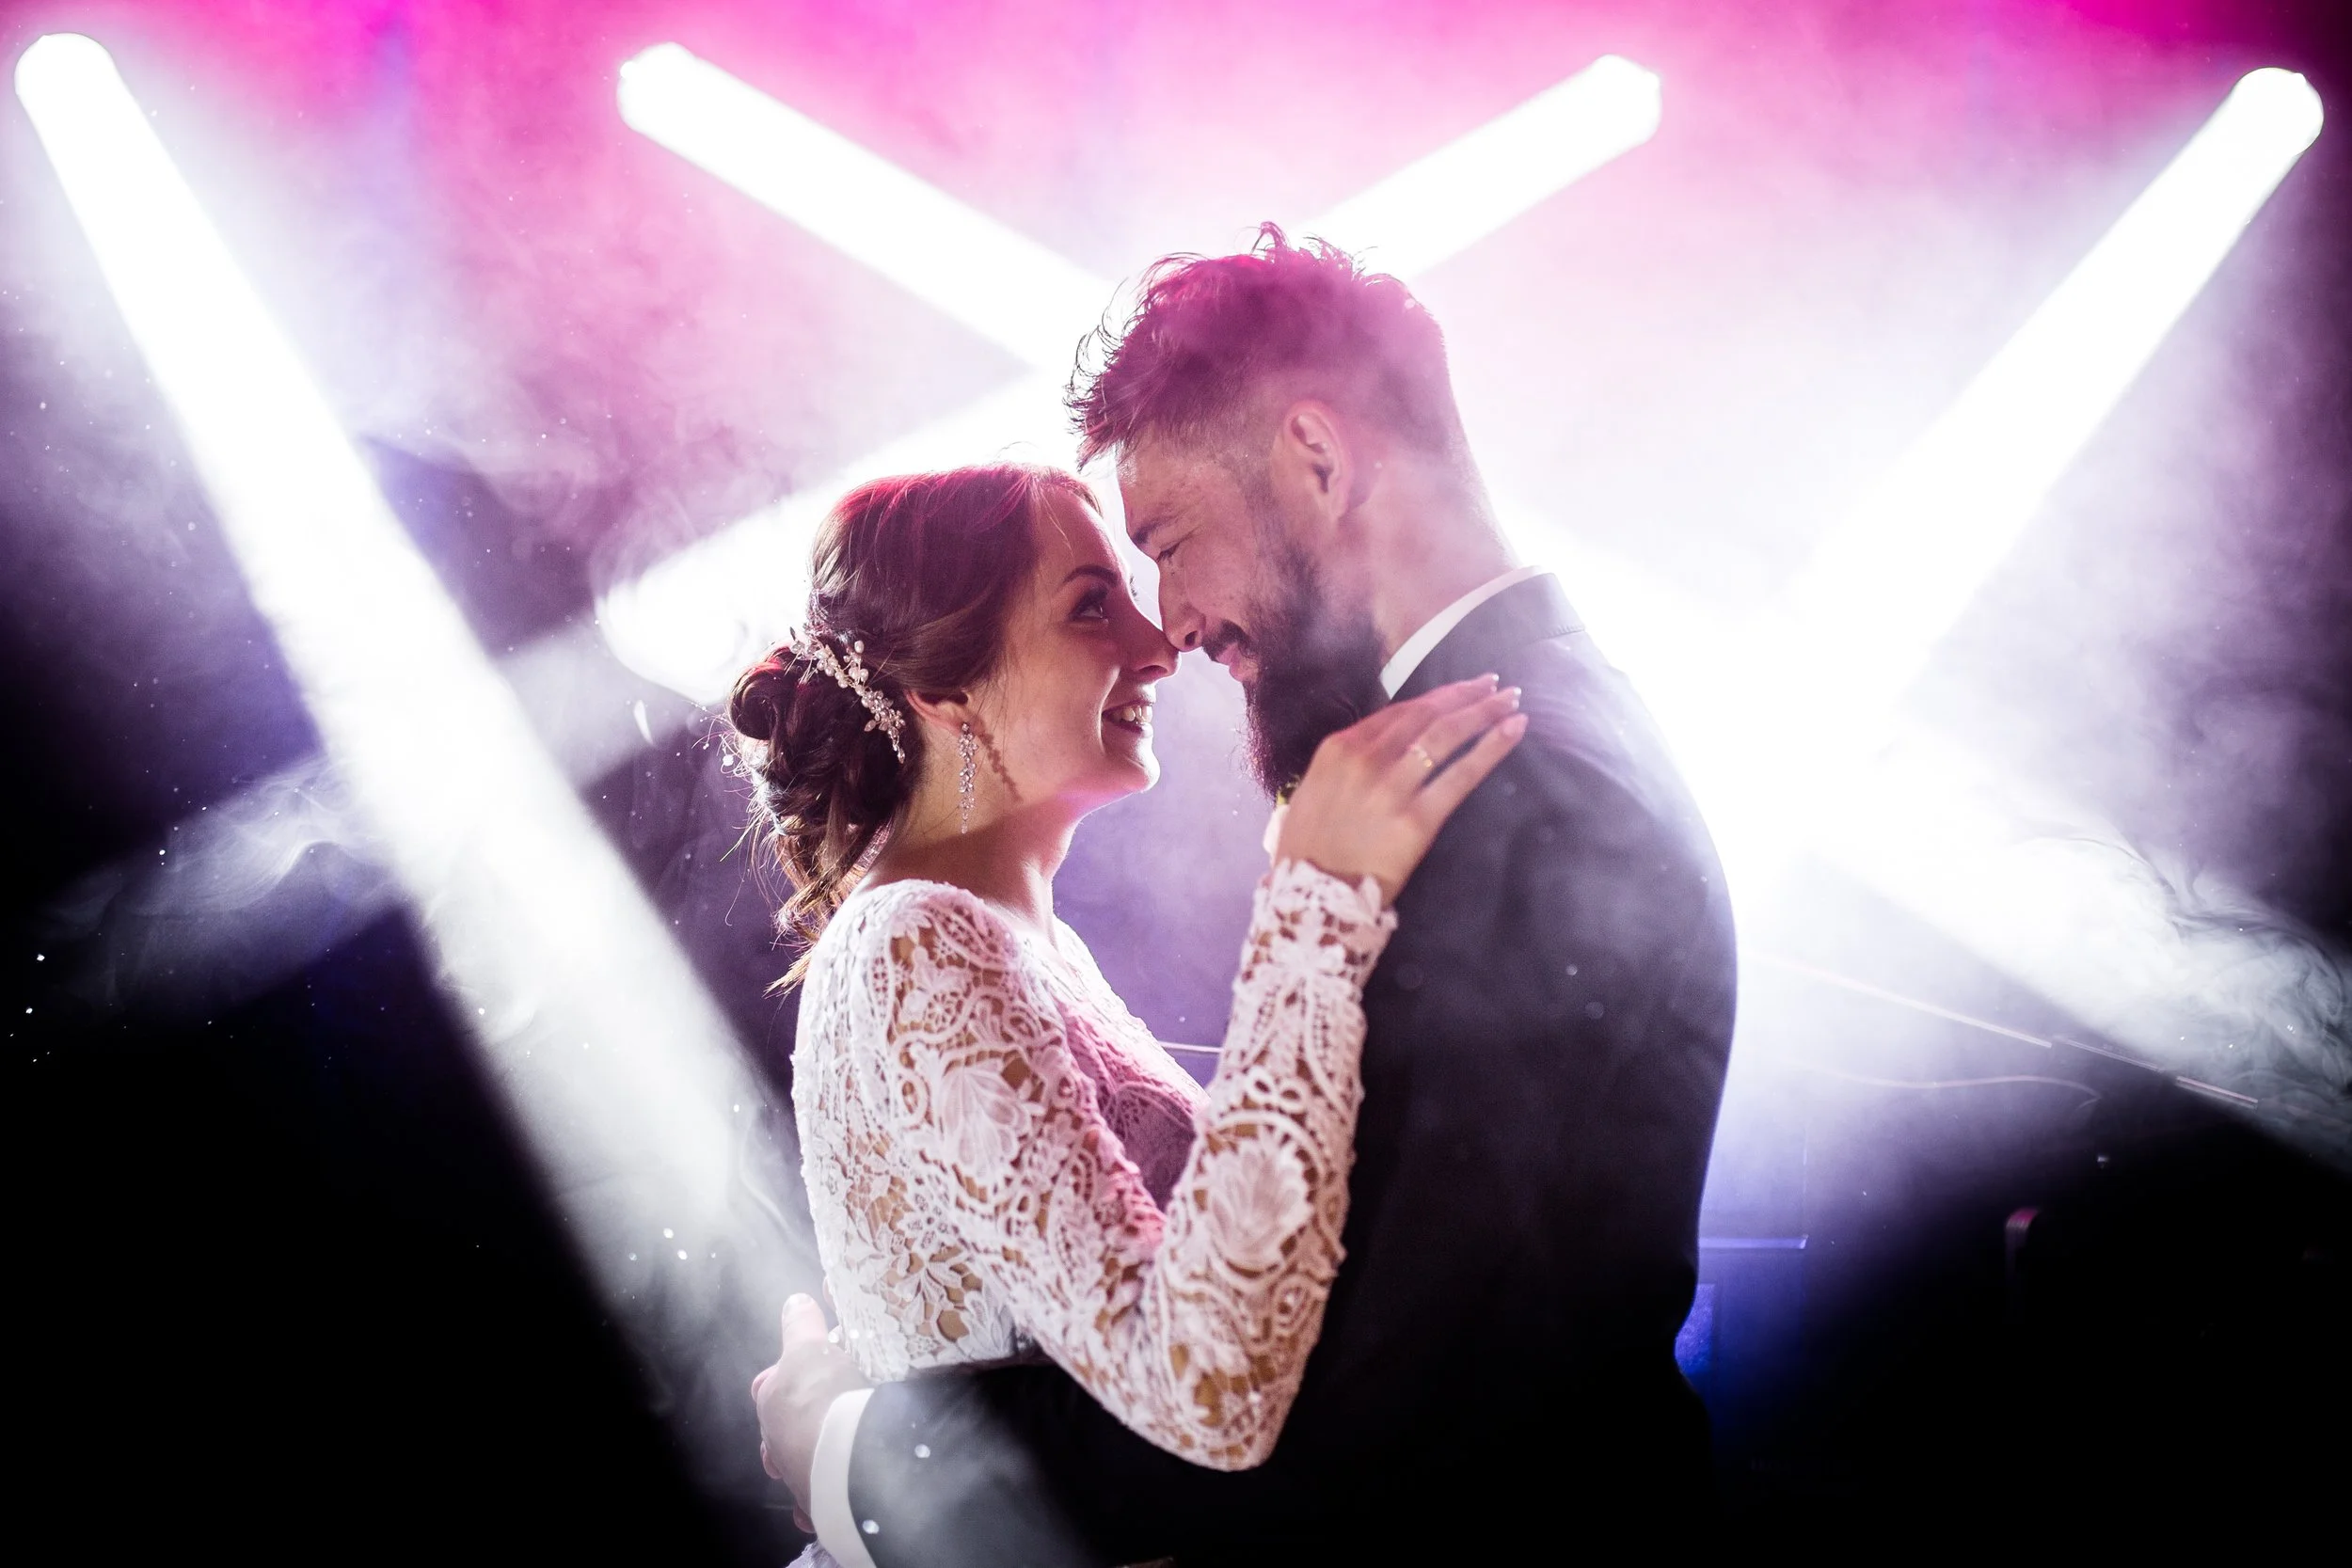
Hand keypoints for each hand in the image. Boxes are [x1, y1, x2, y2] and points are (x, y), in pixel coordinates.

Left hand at [751, 1292, 870, 1525]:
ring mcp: (796, 1476)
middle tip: (831, 1408)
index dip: (787, 1375)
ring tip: (838, 1446)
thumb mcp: (810, 1348)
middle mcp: (776, 1443)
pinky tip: (835, 1487)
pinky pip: (814, 1501)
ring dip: (811, 1456)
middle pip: (783, 1428)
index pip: (769, 1384)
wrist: (845, 1457)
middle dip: (800, 1421)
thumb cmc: (821, 1397)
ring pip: (798, 1463)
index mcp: (771, 1402)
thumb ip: (801, 1325)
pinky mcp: (817, 1504)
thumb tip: (794, 1301)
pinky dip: (820, 1496)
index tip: (811, 1370)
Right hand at [1275, 675, 1526, 903]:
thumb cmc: (1307, 851)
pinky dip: (1491, 748)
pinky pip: (1461, 776)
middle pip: (1426, 715)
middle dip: (1465, 695)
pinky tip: (1513, 729)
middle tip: (1494, 684)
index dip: (1435, 697)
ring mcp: (1393, 787)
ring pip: (1447, 735)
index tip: (1460, 689)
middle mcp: (1366, 759)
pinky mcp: (1417, 819)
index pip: (1398, 712)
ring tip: (1512, 700)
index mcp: (1338, 749)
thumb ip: (1345, 765)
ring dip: (1484, 711)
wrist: (1310, 898)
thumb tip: (1378, 750)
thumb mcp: (1312, 791)